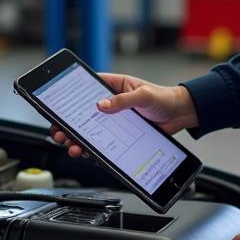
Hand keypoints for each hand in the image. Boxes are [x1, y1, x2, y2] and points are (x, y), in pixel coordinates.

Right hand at [50, 73, 199, 158]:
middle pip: (84, 113)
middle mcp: (112, 102)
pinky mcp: (122, 135)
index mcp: (114, 86)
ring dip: (79, 138)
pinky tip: (88, 153)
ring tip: (73, 146)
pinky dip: (94, 148)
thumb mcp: (144, 95)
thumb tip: (102, 104)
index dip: (71, 98)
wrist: (181, 114)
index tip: (59, 108)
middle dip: (69, 124)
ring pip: (91, 129)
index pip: (87, 89)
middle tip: (60, 133)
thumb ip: (123, 100)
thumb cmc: (165, 98)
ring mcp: (116, 120)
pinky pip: (104, 142)